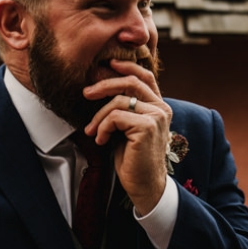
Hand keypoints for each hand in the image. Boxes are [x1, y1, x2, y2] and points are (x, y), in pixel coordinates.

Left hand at [83, 58, 172, 214]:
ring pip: (118, 101)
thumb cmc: (132, 157)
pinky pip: (115, 116)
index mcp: (159, 106)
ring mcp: (156, 116)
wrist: (143, 185)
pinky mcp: (147, 127)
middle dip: (104, 84)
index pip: (145, 76)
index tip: (108, 64)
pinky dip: (103, 128)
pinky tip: (101, 141)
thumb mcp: (128, 126)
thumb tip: (101, 85)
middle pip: (130, 82)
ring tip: (93, 131)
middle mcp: (161, 108)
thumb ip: (125, 107)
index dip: (127, 66)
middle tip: (86, 92)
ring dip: (99, 116)